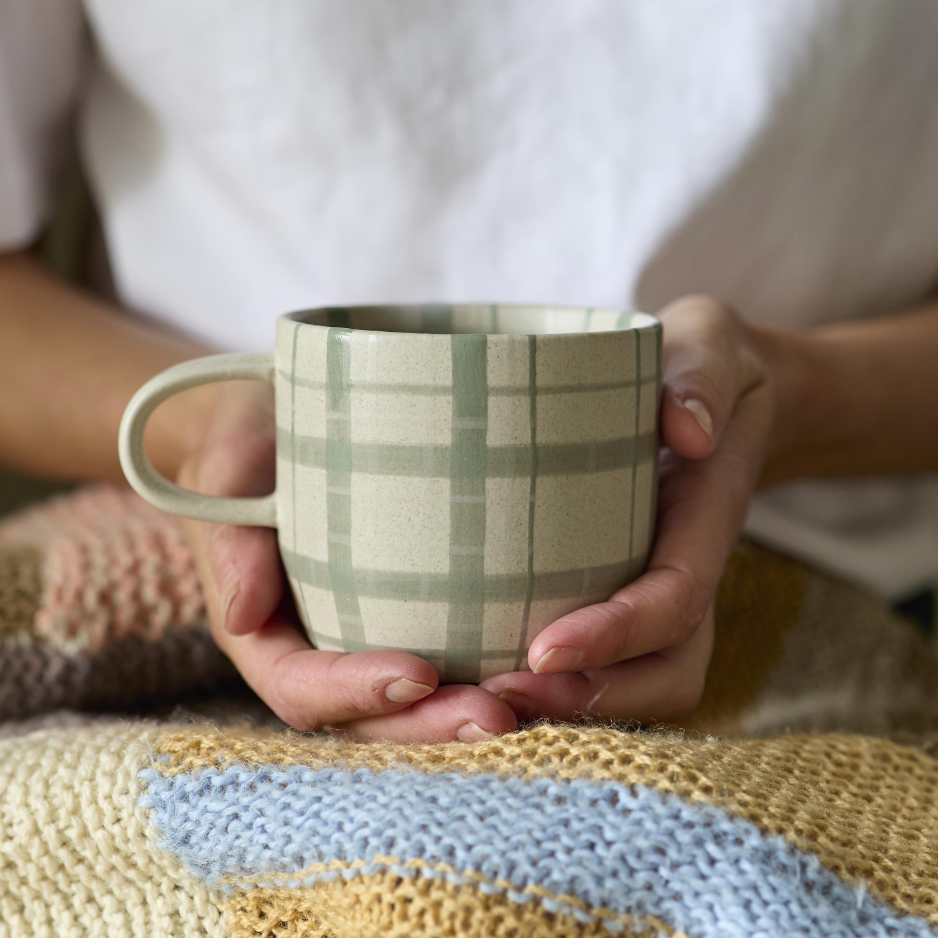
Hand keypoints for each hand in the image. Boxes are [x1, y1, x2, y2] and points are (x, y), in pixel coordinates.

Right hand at [177, 380, 516, 741]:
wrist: (272, 426)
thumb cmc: (247, 444)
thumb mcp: (228, 470)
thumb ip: (231, 538)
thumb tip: (243, 616)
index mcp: (263, 634)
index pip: (301, 687)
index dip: (356, 692)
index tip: (420, 674)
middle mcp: (312, 652)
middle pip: (366, 717)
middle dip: (429, 726)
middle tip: (500, 716)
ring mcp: (356, 640)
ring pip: (408, 705)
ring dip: (463, 715)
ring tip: (534, 704)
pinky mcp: (397, 618)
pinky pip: (439, 660)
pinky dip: (481, 674)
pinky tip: (538, 666)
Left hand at [480, 295, 799, 723]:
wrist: (718, 390)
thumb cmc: (703, 360)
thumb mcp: (709, 341)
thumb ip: (702, 374)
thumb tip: (687, 430)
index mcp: (708, 517)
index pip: (676, 598)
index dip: (617, 634)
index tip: (543, 647)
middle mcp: (689, 568)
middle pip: (666, 670)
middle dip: (590, 695)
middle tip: (497, 694)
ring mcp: (661, 586)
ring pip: (639, 681)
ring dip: (569, 702)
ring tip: (482, 696)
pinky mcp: (625, 586)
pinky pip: (606, 658)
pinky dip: (558, 680)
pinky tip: (485, 669)